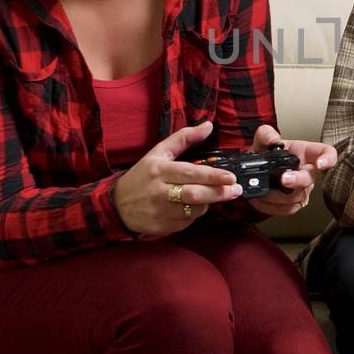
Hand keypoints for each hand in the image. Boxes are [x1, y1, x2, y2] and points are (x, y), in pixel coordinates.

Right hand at [114, 121, 240, 234]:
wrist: (117, 204)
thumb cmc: (143, 175)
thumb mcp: (159, 152)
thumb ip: (184, 138)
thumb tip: (208, 125)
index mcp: (159, 170)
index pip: (190, 173)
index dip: (212, 176)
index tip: (231, 177)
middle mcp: (159, 192)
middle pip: (195, 194)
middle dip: (219, 193)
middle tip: (236, 190)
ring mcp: (160, 212)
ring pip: (194, 210)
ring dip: (207, 203)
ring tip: (211, 195)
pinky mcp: (162, 227)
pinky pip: (187, 222)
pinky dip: (195, 215)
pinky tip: (193, 206)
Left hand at [245, 124, 336, 217]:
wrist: (256, 171)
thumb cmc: (266, 154)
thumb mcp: (263, 139)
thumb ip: (266, 134)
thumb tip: (273, 140)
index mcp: (305, 153)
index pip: (326, 153)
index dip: (328, 159)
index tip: (321, 164)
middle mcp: (307, 172)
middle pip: (310, 179)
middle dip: (297, 180)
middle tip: (284, 179)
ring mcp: (302, 189)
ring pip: (296, 198)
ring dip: (276, 196)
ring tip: (262, 189)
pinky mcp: (293, 204)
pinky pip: (287, 209)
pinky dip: (271, 206)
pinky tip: (261, 199)